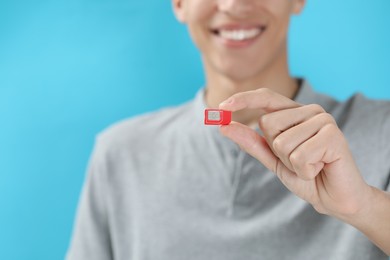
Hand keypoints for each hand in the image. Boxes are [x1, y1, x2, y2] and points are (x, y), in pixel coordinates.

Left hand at [219, 88, 371, 218]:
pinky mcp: (333, 135)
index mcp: (295, 113)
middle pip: (268, 123)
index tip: (221, 107)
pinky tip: (320, 168)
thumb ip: (251, 142)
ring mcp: (323, 120)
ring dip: (291, 162)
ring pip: (281, 142)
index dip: (244, 99)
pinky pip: (299, 155)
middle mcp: (310, 111)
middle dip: (277, 151)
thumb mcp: (272, 159)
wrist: (334, 198)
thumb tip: (224, 126)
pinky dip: (305, 170)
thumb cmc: (305, 176)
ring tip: (311, 164)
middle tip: (298, 160)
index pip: (266, 97)